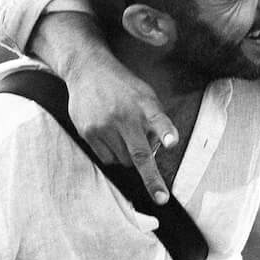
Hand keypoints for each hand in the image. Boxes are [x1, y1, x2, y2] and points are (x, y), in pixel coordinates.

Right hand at [65, 50, 177, 203]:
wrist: (88, 70)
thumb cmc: (122, 87)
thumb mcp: (147, 96)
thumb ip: (157, 121)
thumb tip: (162, 148)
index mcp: (144, 104)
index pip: (158, 119)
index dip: (165, 133)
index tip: (171, 143)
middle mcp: (124, 115)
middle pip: (139, 154)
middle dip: (150, 175)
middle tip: (158, 189)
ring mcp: (104, 125)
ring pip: (123, 160)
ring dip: (128, 156)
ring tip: (124, 136)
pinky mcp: (88, 132)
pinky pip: (107, 159)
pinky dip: (113, 154)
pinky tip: (111, 137)